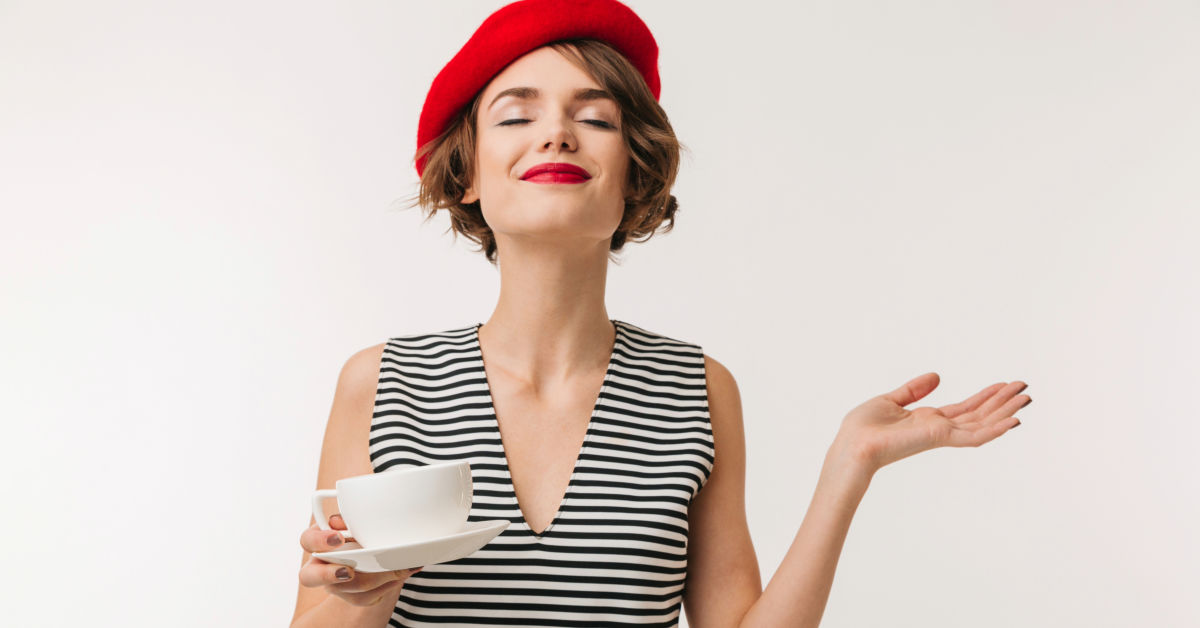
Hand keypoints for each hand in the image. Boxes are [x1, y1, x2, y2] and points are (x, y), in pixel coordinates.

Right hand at [298, 514, 423, 606]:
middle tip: (349, 571)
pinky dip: (388, 584)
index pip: (307, 540)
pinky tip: (402, 572)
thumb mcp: (359, 519)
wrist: (376, 548)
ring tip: (399, 566)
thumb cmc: (362, 528)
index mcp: (319, 540)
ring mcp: (334, 584)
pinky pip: (367, 597)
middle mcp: (321, 564)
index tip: (338, 539)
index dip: (319, 541)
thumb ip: (352, 519)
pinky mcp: (352, 596)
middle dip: (330, 575)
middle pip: (310, 577)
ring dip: (376, 577)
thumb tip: (347, 520)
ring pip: (349, 588)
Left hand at [833, 373, 1030, 472]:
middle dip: (1002, 402)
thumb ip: (914, 390)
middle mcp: (939, 429)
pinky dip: (994, 430)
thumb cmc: (864, 428)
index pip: (965, 408)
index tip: (1004, 385)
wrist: (852, 445)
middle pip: (979, 415)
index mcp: (928, 420)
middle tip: (1025, 389)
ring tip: (1026, 399)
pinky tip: (1013, 421)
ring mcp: (941, 435)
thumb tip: (936, 376)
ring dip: (1005, 412)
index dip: (986, 396)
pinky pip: (973, 437)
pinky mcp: (939, 439)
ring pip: (982, 424)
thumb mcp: (891, 400)